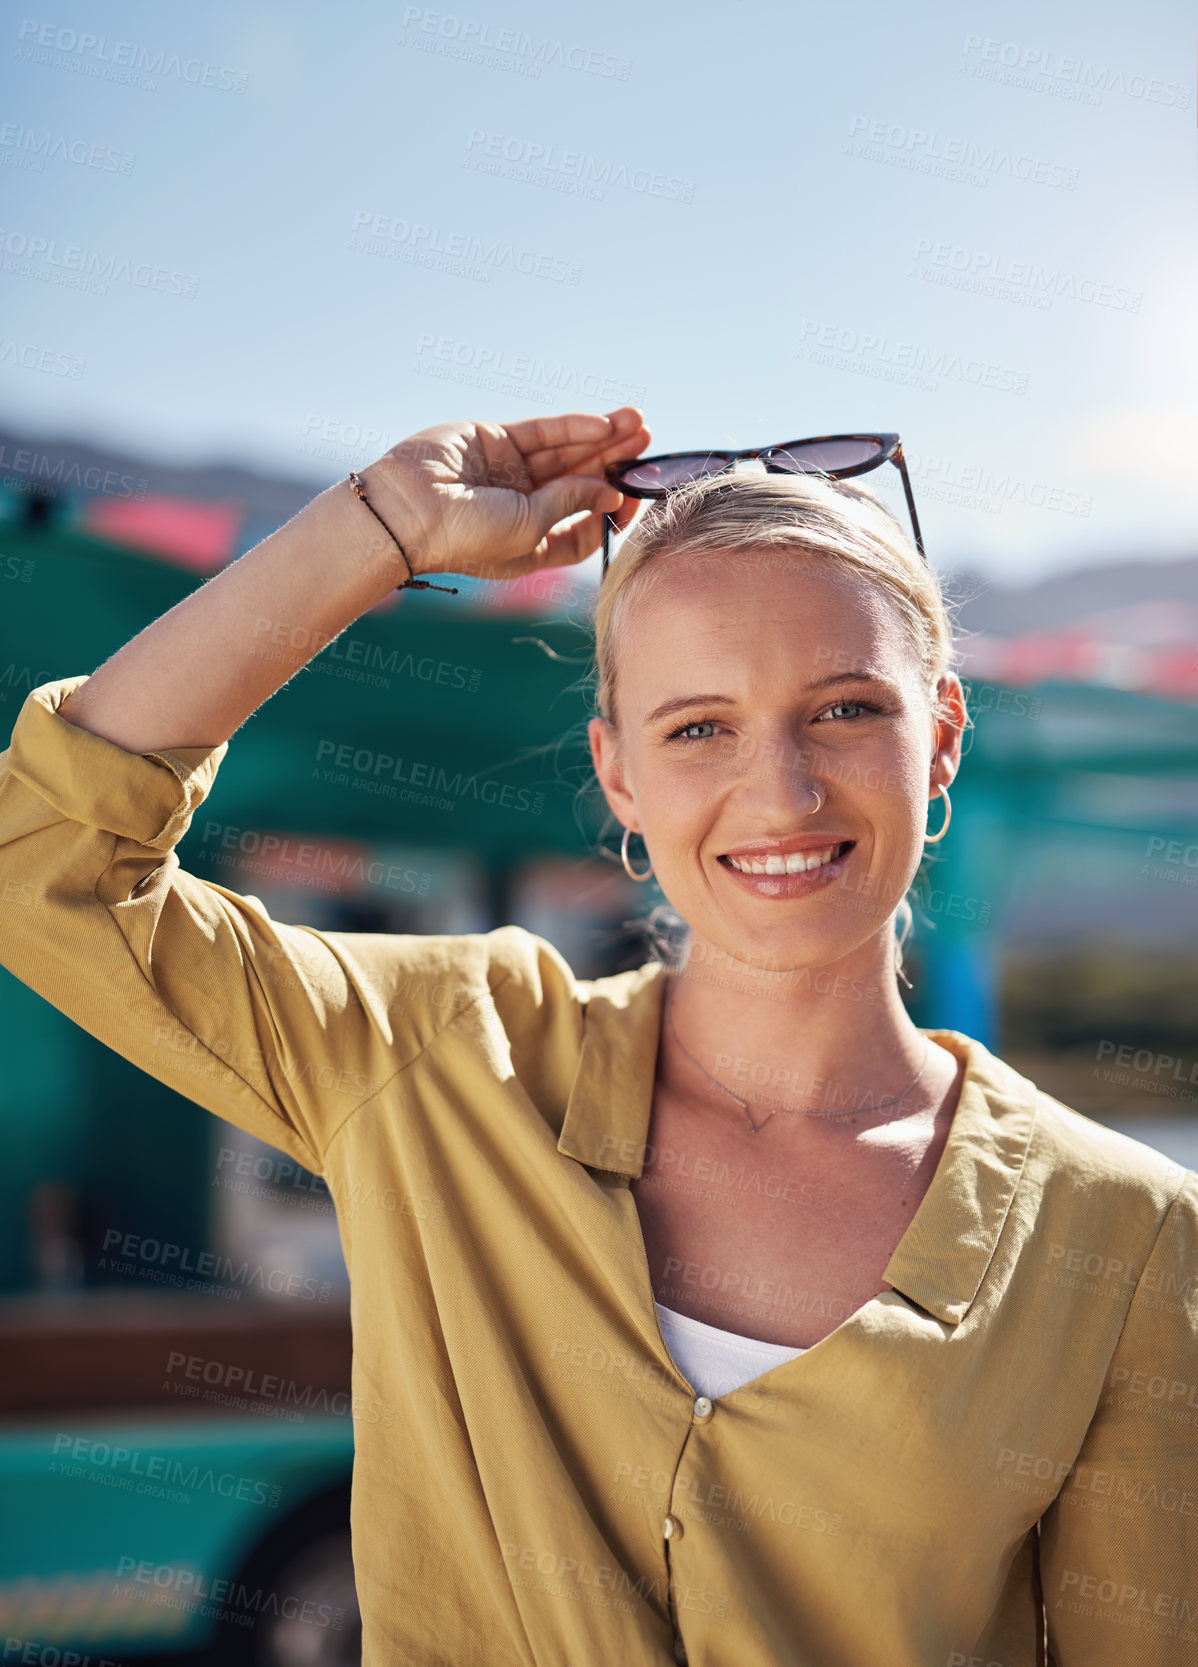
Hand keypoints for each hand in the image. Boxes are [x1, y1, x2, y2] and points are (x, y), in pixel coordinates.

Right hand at [357, 407, 650, 581]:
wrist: (407, 511)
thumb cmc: (466, 537)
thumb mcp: (530, 529)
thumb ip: (571, 503)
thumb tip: (611, 489)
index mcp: (534, 544)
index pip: (586, 526)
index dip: (614, 510)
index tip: (636, 495)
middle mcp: (525, 507)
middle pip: (582, 482)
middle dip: (616, 464)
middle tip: (649, 445)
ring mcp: (510, 472)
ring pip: (567, 452)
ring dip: (603, 439)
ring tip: (638, 424)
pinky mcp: (495, 440)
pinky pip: (543, 433)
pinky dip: (574, 428)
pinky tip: (604, 424)